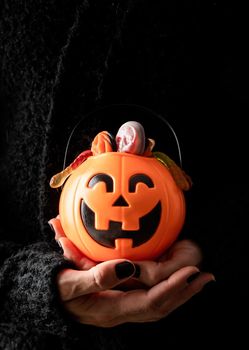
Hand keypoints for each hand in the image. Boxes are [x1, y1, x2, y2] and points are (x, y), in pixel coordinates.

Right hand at [49, 217, 214, 326]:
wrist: (48, 300)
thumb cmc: (55, 290)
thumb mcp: (68, 284)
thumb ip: (94, 278)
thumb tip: (125, 267)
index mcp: (110, 310)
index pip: (150, 303)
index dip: (172, 289)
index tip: (191, 272)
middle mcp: (121, 313)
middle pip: (161, 308)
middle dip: (185, 293)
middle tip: (205, 276)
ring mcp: (122, 309)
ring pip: (159, 305)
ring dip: (181, 292)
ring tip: (200, 278)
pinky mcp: (122, 301)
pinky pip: (151, 298)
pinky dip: (168, 288)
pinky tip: (177, 278)